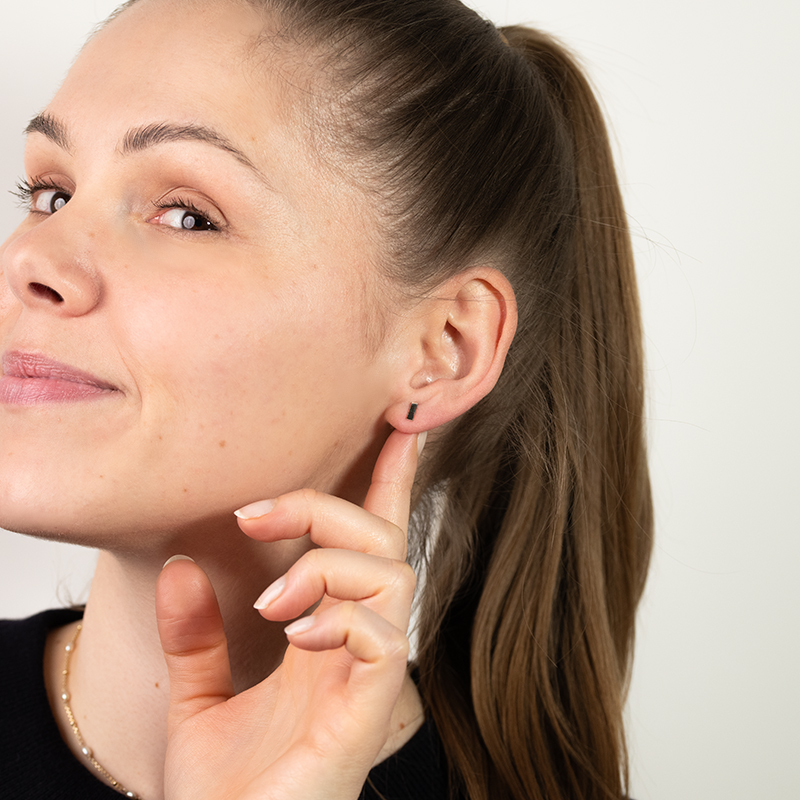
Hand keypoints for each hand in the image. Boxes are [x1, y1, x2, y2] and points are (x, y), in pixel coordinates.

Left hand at [155, 430, 422, 799]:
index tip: (399, 429)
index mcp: (329, 635)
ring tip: (272, 602)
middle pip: (384, 540)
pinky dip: (341, 618)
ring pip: (391, 576)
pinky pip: (384, 637)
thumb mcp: (197, 695)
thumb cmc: (225, 790)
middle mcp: (360, 646)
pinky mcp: (367, 711)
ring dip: (327, 566)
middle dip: (327, 508)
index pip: (371, 544)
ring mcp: (368, 676)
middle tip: (254, 516)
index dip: (389, 484)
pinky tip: (297, 635)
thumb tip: (178, 567)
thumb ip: (194, 634)